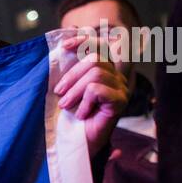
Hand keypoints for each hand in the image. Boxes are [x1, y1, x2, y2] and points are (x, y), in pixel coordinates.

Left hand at [53, 31, 128, 156]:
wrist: (76, 144)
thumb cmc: (70, 117)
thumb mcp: (66, 88)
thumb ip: (69, 66)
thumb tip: (65, 38)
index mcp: (105, 71)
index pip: (100, 45)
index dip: (84, 40)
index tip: (63, 46)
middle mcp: (117, 77)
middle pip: (95, 59)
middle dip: (72, 76)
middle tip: (59, 94)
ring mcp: (121, 89)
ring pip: (96, 73)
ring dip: (75, 91)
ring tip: (67, 106)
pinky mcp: (121, 102)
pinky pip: (97, 90)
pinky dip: (84, 102)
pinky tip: (82, 114)